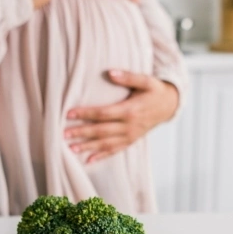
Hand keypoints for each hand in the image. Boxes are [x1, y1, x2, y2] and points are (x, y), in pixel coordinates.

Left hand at [65, 70, 179, 163]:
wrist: (169, 106)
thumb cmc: (155, 91)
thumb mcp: (146, 81)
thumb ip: (128, 77)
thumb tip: (110, 73)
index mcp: (130, 110)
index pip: (103, 113)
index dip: (86, 114)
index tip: (69, 113)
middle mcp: (129, 126)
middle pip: (101, 131)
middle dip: (81, 133)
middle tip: (63, 133)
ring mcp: (130, 136)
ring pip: (105, 143)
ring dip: (88, 147)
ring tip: (71, 149)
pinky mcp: (131, 141)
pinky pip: (114, 151)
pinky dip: (101, 156)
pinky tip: (88, 160)